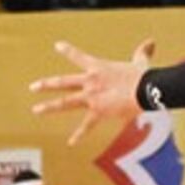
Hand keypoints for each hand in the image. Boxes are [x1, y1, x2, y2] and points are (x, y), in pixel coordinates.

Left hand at [30, 38, 155, 146]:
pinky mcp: (98, 111)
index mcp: (98, 67)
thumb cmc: (142, 75)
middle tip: (33, 87)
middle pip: (63, 82)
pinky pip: (86, 126)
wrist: (144, 89)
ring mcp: (91, 97)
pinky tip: (71, 143)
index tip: (57, 45)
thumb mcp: (141, 61)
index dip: (68, 50)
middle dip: (46, 85)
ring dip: (49, 106)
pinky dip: (79, 135)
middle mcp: (90, 81)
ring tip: (36, 110)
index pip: (79, 57)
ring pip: (65, 102)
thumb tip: (152, 41)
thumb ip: (143, 51)